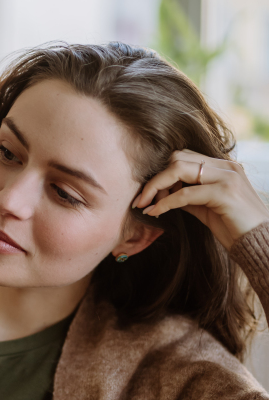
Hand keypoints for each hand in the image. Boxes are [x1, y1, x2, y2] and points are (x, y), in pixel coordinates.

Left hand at [132, 149, 268, 250]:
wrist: (258, 242)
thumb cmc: (234, 228)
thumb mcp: (206, 208)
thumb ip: (188, 197)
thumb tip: (163, 194)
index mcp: (223, 166)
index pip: (184, 157)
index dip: (162, 173)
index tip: (148, 194)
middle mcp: (225, 166)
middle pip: (178, 158)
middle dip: (155, 178)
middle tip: (141, 199)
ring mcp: (226, 176)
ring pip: (178, 169)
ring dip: (156, 187)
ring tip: (144, 205)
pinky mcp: (224, 192)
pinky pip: (185, 193)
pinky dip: (165, 202)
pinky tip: (154, 212)